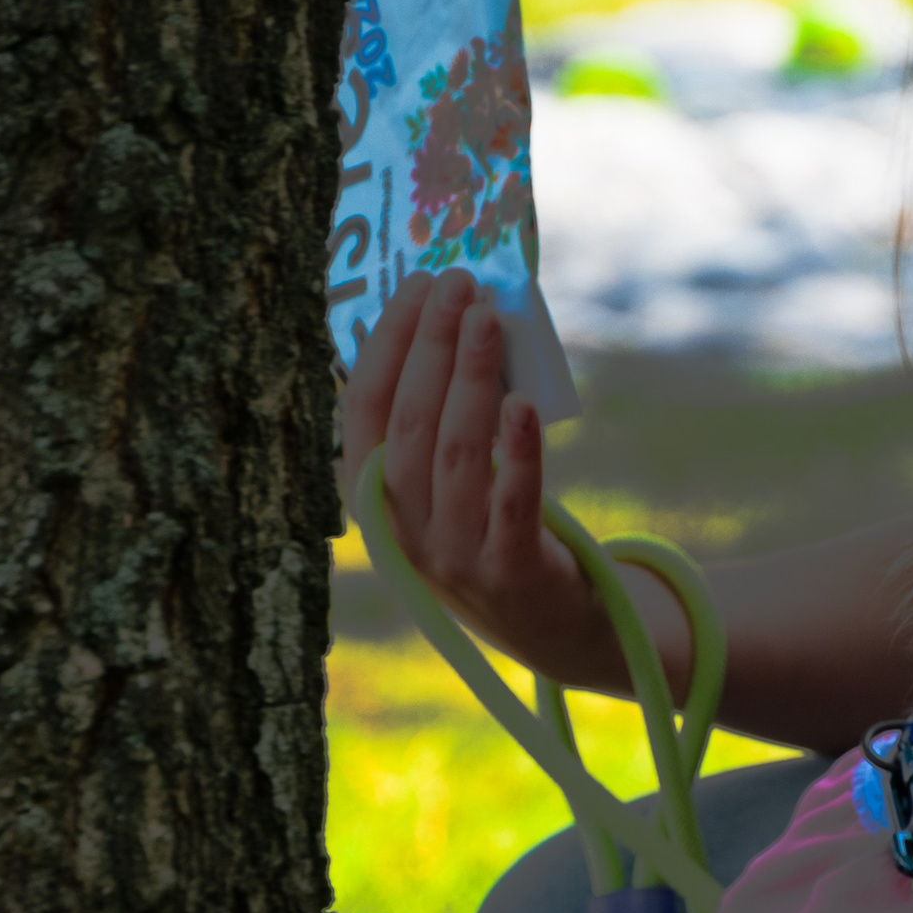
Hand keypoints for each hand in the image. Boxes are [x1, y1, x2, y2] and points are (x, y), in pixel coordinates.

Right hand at [340, 272, 665, 691]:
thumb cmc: (492, 531)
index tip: (418, 284)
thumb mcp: (448, 482)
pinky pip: (510, 503)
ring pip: (455, 454)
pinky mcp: (509, 572)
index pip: (362, 409)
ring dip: (471, 379)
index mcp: (372, 498)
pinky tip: (522, 404)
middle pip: (409, 422)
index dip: (387, 343)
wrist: (550, 628)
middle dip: (432, 345)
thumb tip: (463, 319)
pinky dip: (516, 452)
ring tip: (490, 319)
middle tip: (460, 283)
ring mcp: (452, 555)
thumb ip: (442, 417)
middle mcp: (401, 529)